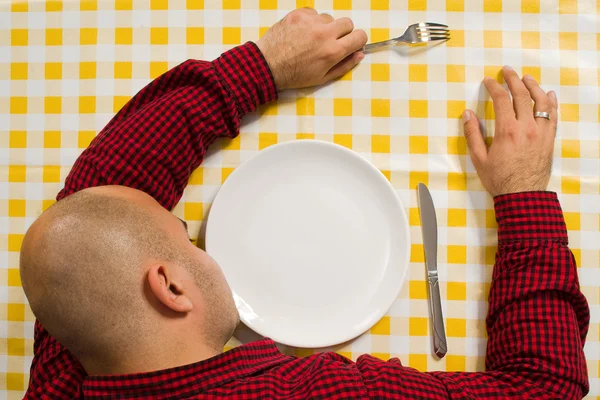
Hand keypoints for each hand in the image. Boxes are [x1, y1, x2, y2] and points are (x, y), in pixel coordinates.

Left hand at [256, 8, 367, 89]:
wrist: (267, 65)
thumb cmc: (294, 75)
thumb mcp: (322, 78)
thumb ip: (344, 65)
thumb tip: (359, 54)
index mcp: (333, 51)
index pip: (359, 36)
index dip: (357, 41)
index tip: (352, 44)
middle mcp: (324, 33)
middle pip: (347, 23)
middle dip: (343, 32)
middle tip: (331, 42)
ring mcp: (310, 21)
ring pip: (328, 18)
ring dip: (324, 27)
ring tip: (311, 40)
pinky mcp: (298, 14)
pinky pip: (313, 13)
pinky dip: (310, 21)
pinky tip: (301, 33)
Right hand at [462, 66, 557, 196]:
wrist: (522, 195)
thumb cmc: (499, 179)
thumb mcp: (479, 158)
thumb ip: (472, 134)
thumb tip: (467, 114)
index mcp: (507, 130)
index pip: (501, 99)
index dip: (494, 87)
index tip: (488, 81)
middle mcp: (526, 127)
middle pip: (522, 95)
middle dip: (513, 79)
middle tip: (507, 71)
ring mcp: (541, 132)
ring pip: (540, 101)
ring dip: (533, 86)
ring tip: (527, 78)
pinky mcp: (549, 138)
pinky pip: (553, 115)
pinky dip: (550, 102)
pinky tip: (548, 94)